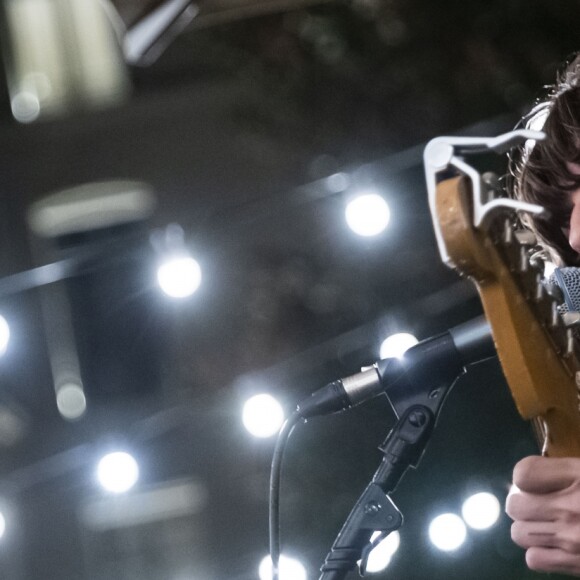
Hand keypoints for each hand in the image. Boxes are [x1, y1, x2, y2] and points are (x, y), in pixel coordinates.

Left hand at [506, 455, 579, 575]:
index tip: (539, 482)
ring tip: (549, 525)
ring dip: (529, 529)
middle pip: (514, 505)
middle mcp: (570, 509)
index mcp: (578, 477)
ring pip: (519, 533)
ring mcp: (571, 540)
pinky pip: (533, 559)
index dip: (526, 478)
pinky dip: (540, 552)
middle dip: (524, 504)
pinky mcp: (575, 566)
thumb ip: (562, 470)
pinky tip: (555, 545)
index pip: (523, 474)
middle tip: (542, 504)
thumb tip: (527, 475)